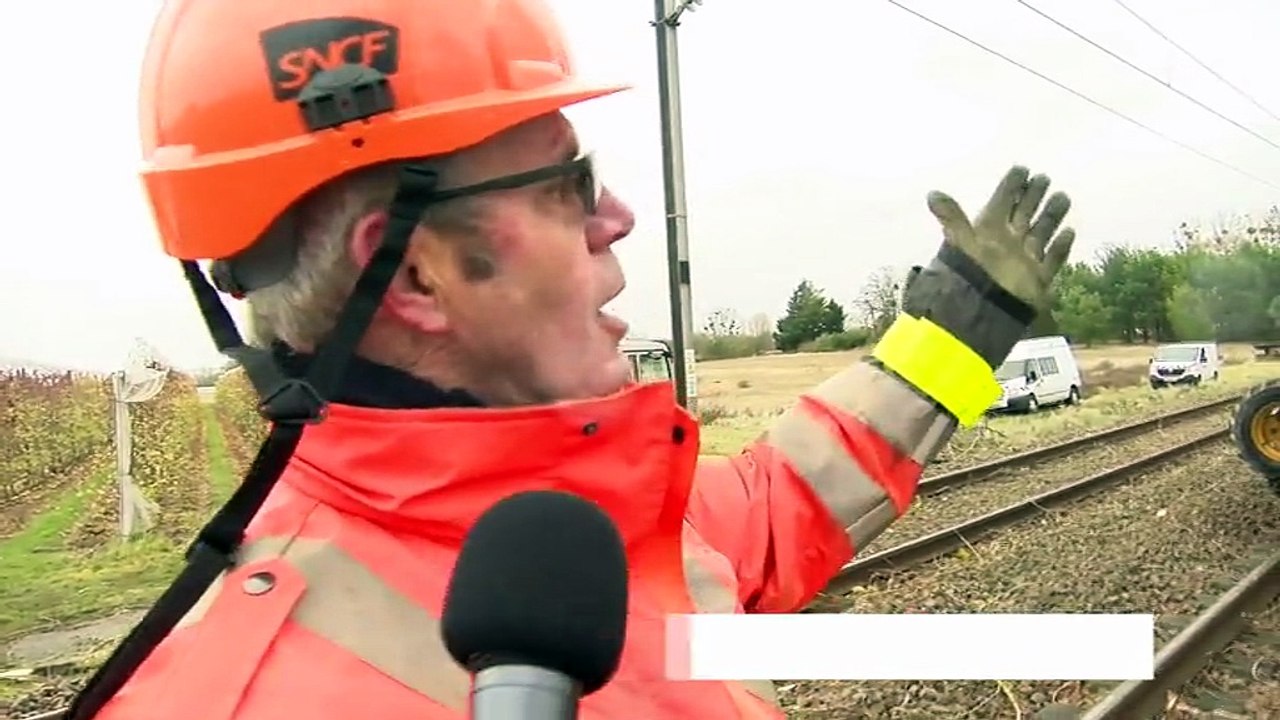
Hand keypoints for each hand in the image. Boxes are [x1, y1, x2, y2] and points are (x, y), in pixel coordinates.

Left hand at [925, 166, 1075, 310]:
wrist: (983, 312)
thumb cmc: (970, 275)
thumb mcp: (961, 242)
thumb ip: (952, 217)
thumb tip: (931, 193)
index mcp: (989, 232)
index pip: (1002, 202)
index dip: (1011, 186)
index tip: (1022, 168)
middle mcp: (1007, 243)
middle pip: (1023, 214)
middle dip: (1033, 196)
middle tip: (1044, 178)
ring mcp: (1024, 261)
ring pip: (1041, 232)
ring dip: (1052, 215)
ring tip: (1062, 196)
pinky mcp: (1038, 279)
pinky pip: (1053, 260)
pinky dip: (1061, 247)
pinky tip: (1069, 232)